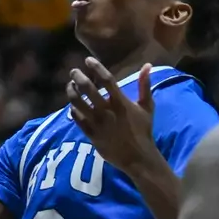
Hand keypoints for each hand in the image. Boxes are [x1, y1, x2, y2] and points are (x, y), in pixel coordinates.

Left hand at [67, 58, 159, 175]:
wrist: (138, 158)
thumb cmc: (143, 131)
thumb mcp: (147, 107)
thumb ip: (145, 86)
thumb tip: (147, 65)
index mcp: (120, 103)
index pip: (106, 79)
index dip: (96, 67)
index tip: (88, 60)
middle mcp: (107, 111)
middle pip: (87, 88)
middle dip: (78, 77)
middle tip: (73, 71)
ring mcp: (97, 123)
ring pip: (77, 102)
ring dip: (71, 91)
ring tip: (70, 86)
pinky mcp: (90, 134)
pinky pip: (76, 118)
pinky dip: (73, 109)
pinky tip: (73, 104)